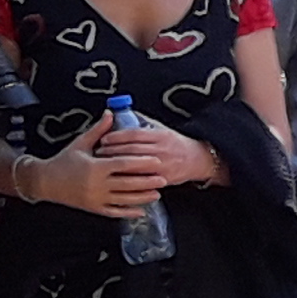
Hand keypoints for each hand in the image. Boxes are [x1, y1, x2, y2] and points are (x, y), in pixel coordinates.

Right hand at [42, 112, 169, 217]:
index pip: (123, 164)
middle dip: (147, 182)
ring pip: (124, 199)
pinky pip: (114, 212)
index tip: (156, 161)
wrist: (46, 181)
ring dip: (142, 198)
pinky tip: (141, 211)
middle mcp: (97, 184)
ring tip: (157, 194)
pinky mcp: (94, 208)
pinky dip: (128, 212)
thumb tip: (110, 113)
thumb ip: (99, 130)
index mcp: (95, 167)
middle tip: (164, 179)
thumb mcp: (80, 144)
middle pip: (128, 183)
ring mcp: (96, 198)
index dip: (141, 163)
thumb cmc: (63, 161)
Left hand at [94, 116, 214, 187]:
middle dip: (112, 151)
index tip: (104, 139)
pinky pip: (142, 179)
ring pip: (135, 166)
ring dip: (117, 165)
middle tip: (98, 152)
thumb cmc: (177, 144)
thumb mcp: (164, 131)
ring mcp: (163, 166)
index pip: (134, 135)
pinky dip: (128, 179)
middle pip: (131, 150)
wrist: (198, 160)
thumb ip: (145, 126)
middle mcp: (162, 150)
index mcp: (161, 136)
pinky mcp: (163, 179)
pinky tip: (116, 178)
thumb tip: (124, 117)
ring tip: (103, 164)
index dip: (117, 137)